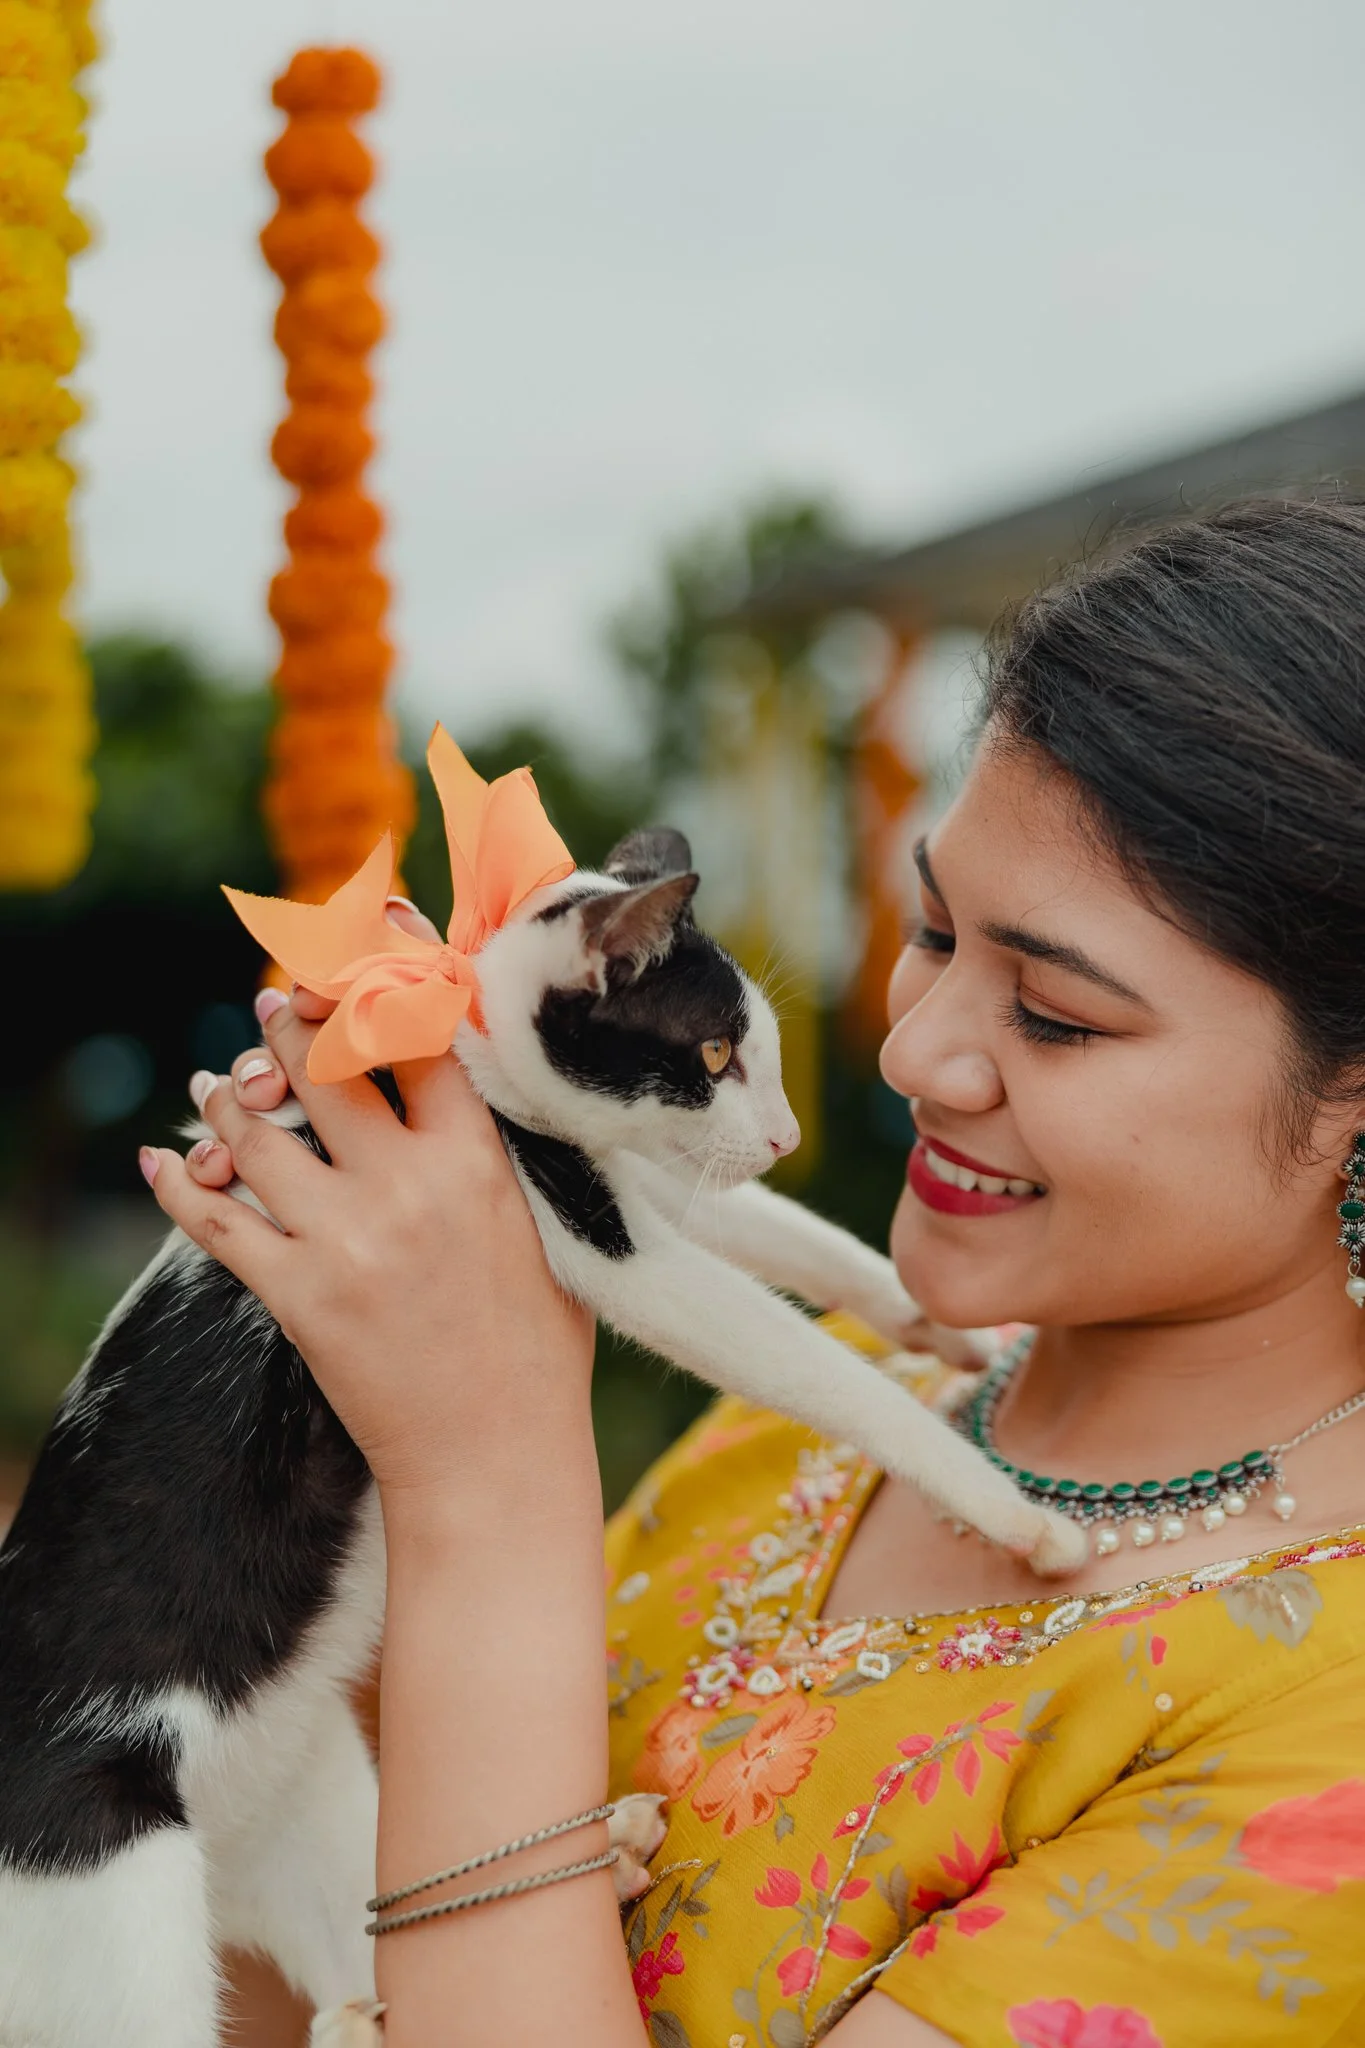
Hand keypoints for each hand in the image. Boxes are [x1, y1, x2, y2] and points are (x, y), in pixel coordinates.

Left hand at [141, 996, 596, 1503]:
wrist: (495, 1455)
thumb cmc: (537, 1347)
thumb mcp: (548, 1227)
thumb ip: (507, 1152)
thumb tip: (476, 1080)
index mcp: (477, 1160)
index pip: (418, 1034)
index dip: (384, 973)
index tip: (363, 936)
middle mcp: (405, 1187)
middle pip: (323, 1066)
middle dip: (289, 1021)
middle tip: (274, 1003)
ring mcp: (343, 1240)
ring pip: (256, 1134)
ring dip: (226, 1096)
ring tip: (214, 1082)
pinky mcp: (296, 1296)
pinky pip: (215, 1224)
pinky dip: (179, 1187)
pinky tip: (162, 1163)